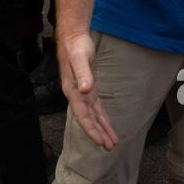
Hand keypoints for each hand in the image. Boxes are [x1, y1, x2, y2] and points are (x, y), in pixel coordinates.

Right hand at [58, 31, 117, 149]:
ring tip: (111, 141)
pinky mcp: (88, 86)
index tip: (100, 141)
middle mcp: (76, 94)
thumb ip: (83, 74)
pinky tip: (106, 123)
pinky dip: (101, 115)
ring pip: (93, 114)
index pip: (83, 115)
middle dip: (98, 133)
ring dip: (101, 127)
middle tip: (109, 147)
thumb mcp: (80, 59)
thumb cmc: (76, 46)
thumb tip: (85, 90)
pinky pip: (95, 106)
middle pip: (88, 118)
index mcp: (72, 91)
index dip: (91, 129)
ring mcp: (82, 91)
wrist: (73, 36)